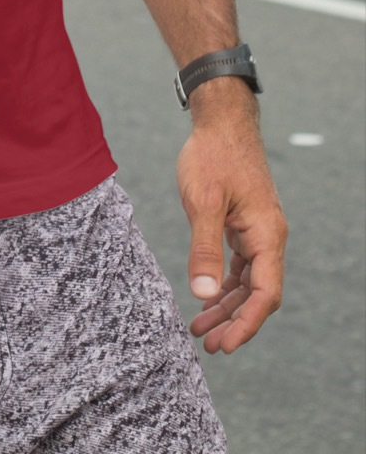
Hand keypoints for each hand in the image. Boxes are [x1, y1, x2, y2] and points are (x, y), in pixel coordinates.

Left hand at [176, 91, 286, 354]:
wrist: (220, 121)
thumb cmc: (213, 156)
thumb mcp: (202, 201)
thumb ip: (204, 248)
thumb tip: (203, 293)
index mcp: (267, 234)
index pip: (265, 294)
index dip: (246, 323)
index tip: (225, 346)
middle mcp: (268, 237)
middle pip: (257, 293)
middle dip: (233, 321)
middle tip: (207, 345)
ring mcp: (256, 231)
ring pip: (246, 281)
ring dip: (225, 306)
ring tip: (200, 329)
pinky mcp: (242, 224)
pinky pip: (238, 264)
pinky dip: (223, 283)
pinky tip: (206, 298)